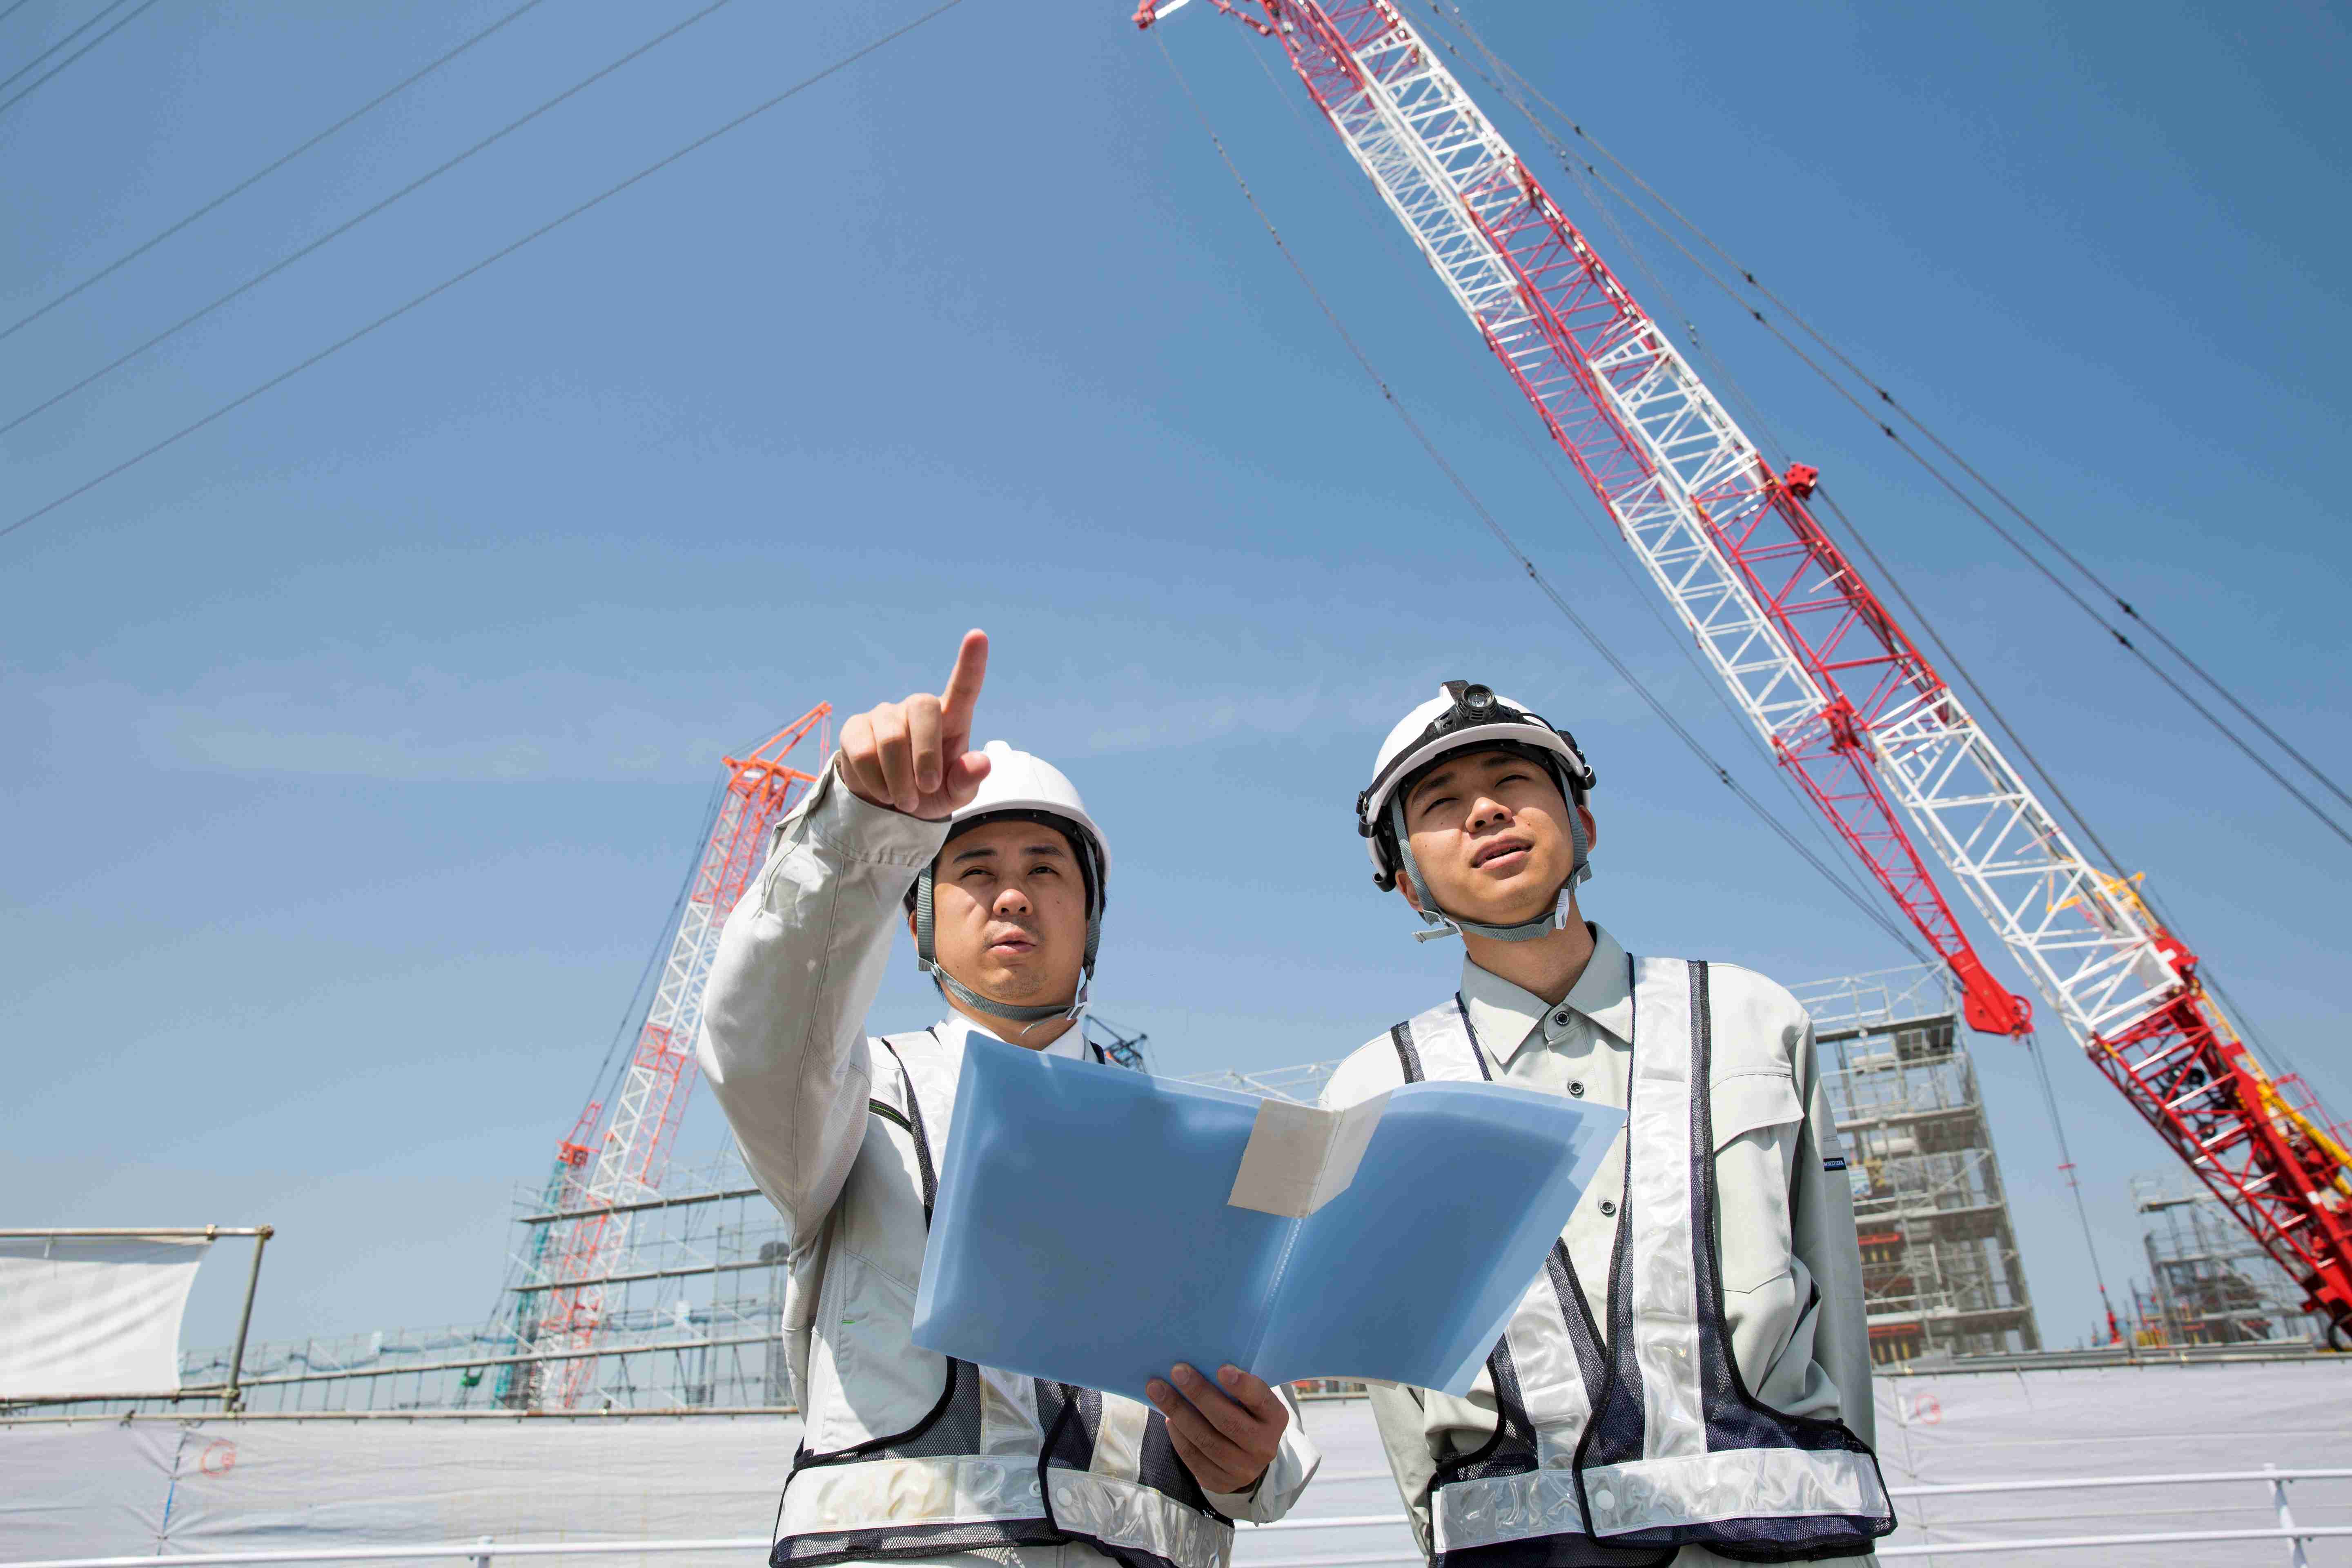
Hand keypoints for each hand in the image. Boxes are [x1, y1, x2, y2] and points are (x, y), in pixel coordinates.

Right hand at [838, 629, 991, 819]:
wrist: (889, 807)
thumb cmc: (930, 793)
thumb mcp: (955, 795)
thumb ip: (968, 780)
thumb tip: (981, 762)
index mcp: (951, 718)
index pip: (963, 686)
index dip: (971, 662)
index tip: (978, 635)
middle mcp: (917, 708)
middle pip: (922, 708)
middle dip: (925, 757)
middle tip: (926, 790)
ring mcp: (884, 714)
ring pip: (891, 739)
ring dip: (899, 780)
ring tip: (904, 800)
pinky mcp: (855, 728)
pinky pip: (862, 753)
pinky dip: (875, 782)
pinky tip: (882, 791)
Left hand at [1146, 1363, 1286, 1494]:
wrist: (1246, 1458)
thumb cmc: (1244, 1415)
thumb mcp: (1250, 1401)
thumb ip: (1235, 1386)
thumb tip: (1199, 1365)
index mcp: (1275, 1419)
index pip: (1261, 1400)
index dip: (1243, 1386)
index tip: (1221, 1368)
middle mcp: (1263, 1447)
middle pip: (1227, 1421)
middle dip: (1199, 1393)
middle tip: (1177, 1371)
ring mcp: (1243, 1469)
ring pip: (1206, 1440)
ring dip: (1179, 1412)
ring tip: (1158, 1390)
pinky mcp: (1220, 1482)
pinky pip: (1194, 1457)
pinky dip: (1177, 1436)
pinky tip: (1168, 1418)